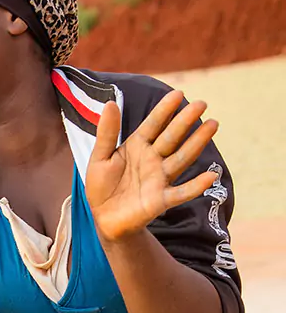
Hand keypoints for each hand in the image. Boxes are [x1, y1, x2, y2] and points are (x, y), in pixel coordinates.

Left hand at [86, 90, 218, 242]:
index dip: (164, 110)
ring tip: (212, 125)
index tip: (178, 93)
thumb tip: (111, 103)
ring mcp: (159, 179)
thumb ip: (107, 133)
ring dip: (197, 143)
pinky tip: (210, 176)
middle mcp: (152, 160)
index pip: (153, 124)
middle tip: (201, 104)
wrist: (103, 218)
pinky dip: (195, 186)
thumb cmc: (101, 186)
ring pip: (181, 158)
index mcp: (137, 147)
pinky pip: (181, 192)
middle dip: (185, 121)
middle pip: (171, 137)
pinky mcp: (161, 200)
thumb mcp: (99, 158)